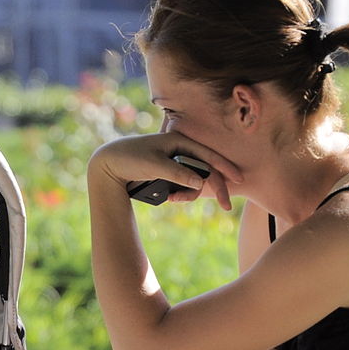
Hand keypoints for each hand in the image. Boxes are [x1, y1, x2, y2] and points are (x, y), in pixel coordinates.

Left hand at [90, 133, 241, 210]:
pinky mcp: (169, 174)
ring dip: (189, 194)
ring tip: (173, 200)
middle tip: (225, 207)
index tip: (239, 179)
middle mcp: (181, 151)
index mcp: (180, 142)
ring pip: (194, 182)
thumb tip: (202, 181)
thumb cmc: (130, 159)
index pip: (209, 155)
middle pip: (206, 171)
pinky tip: (168, 198)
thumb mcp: (155, 165)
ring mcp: (175, 163)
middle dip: (214, 189)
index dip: (225, 168)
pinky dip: (180, 195)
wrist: (108, 164)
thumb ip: (178, 174)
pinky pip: (183, 186)